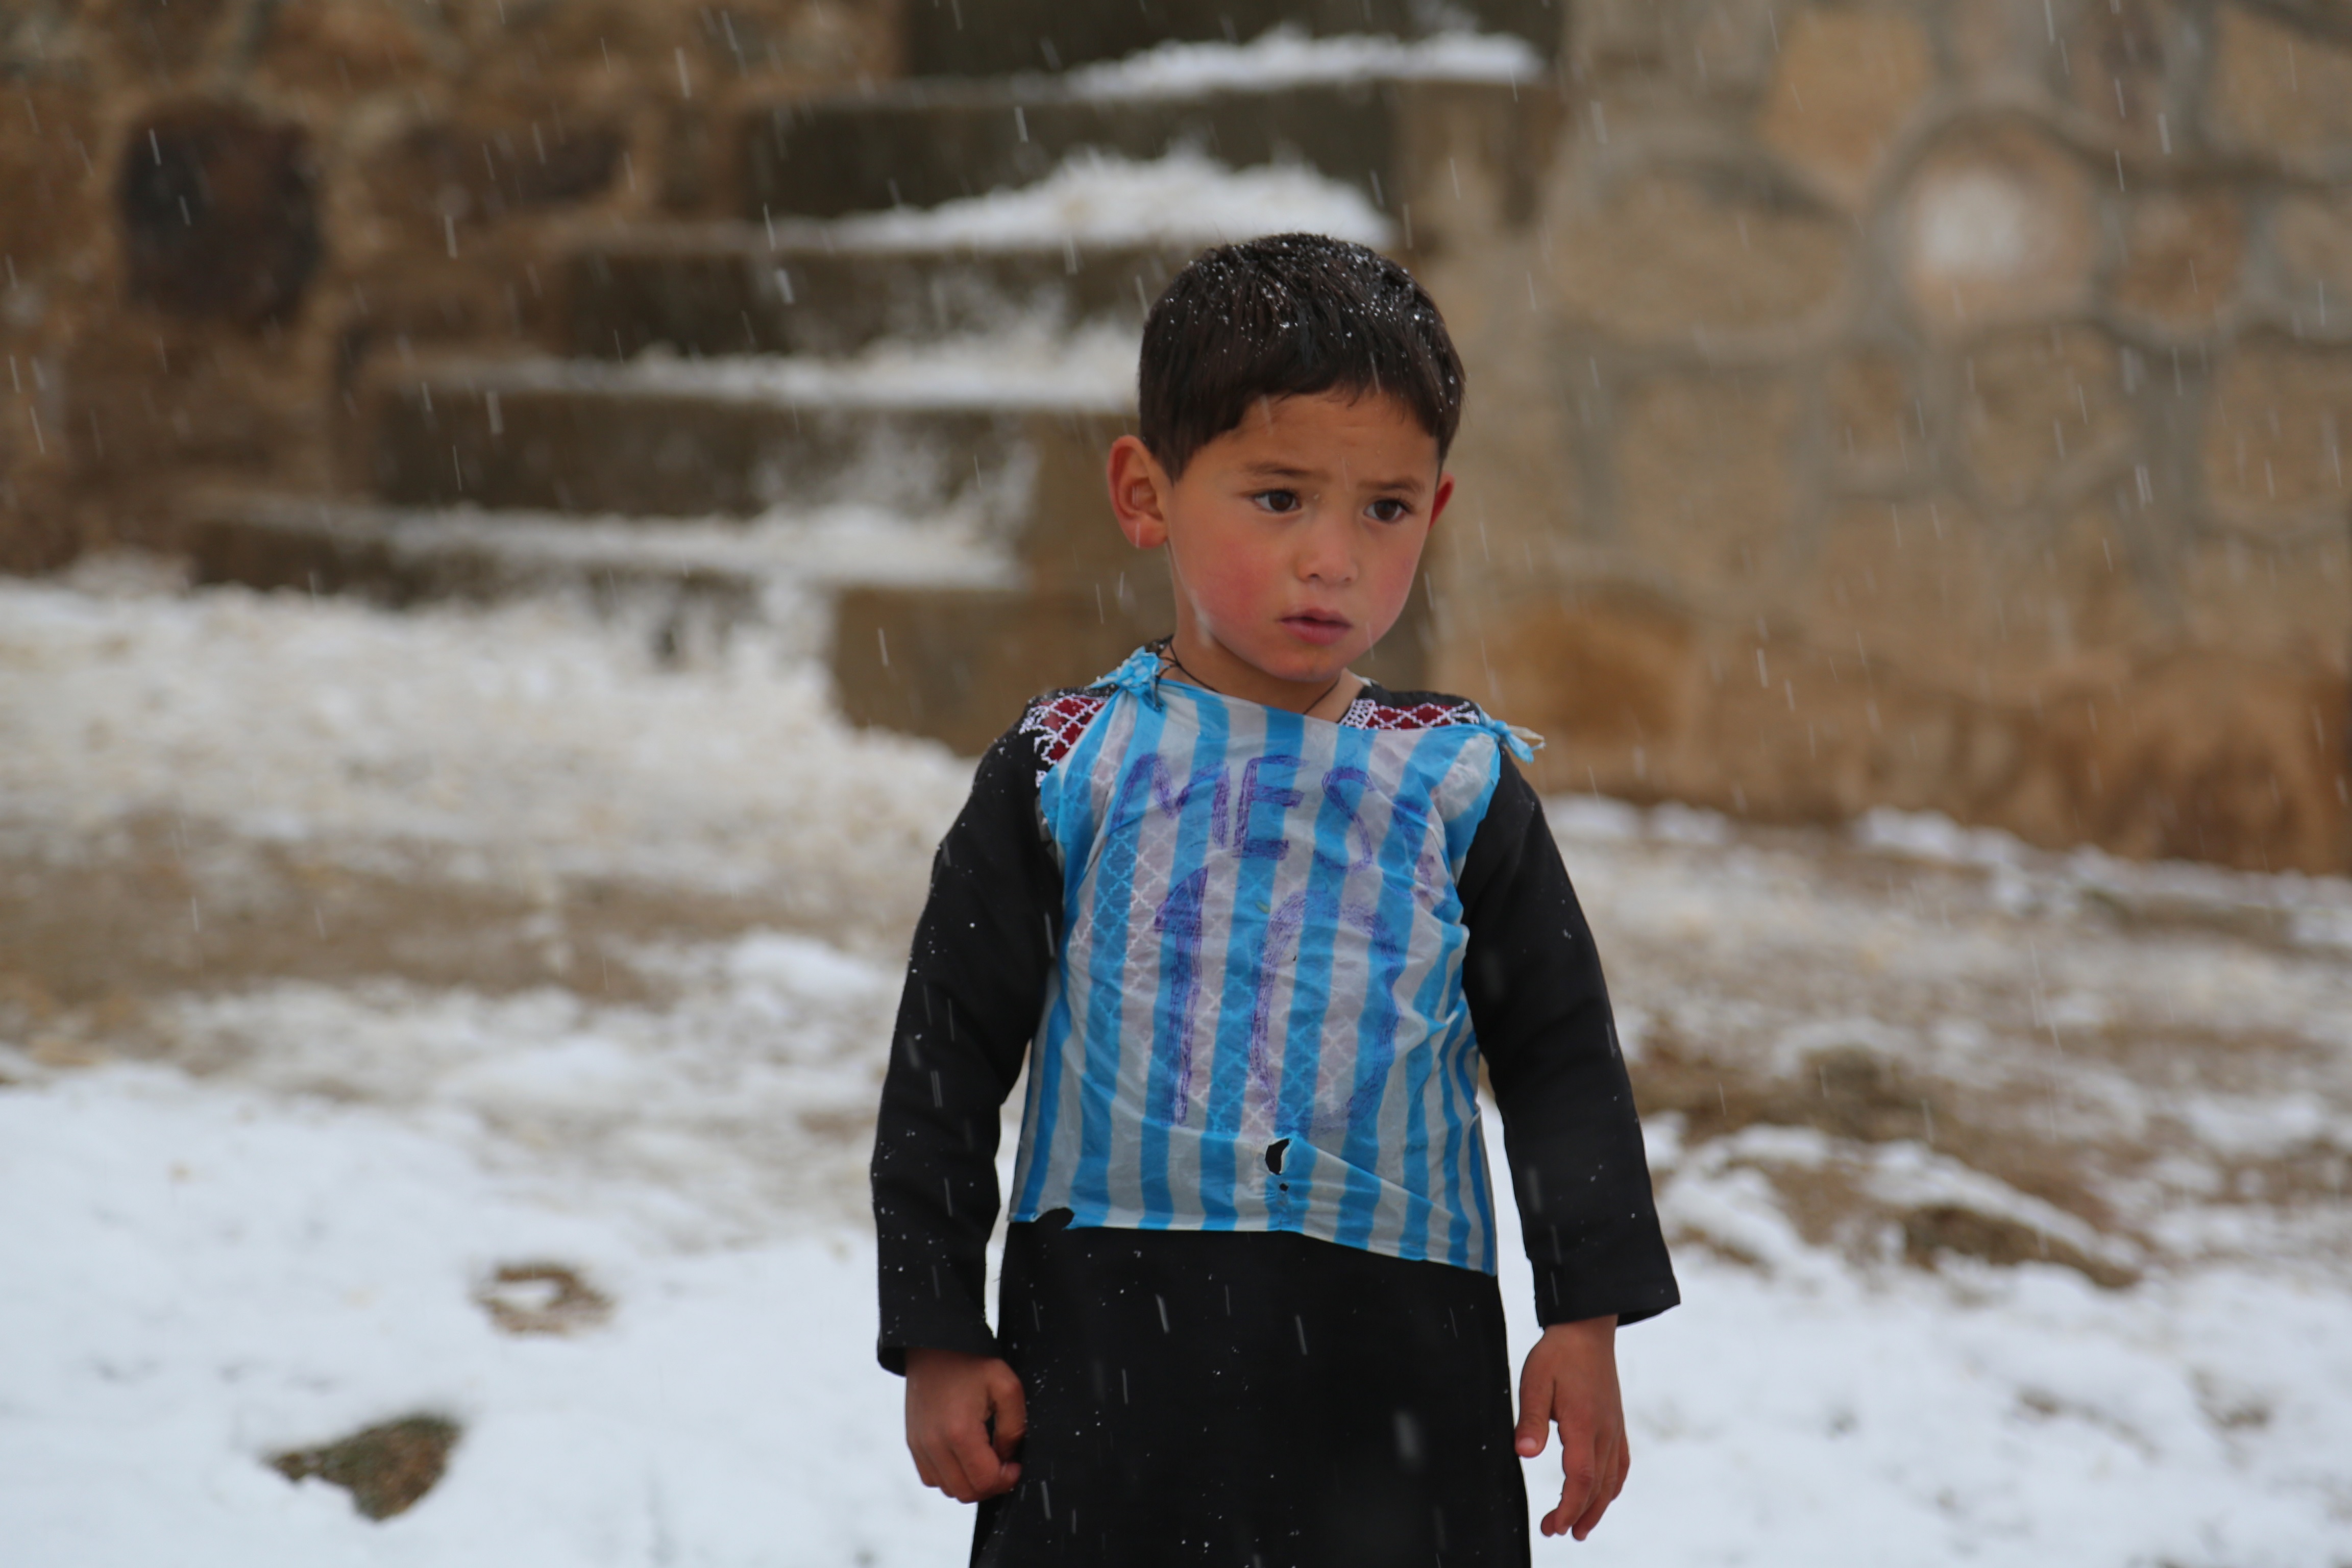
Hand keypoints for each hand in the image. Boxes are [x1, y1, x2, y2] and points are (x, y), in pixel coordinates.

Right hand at [903, 1347, 1026, 1502]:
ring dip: (970, 1481)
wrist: (935, 1344)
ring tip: (984, 1458)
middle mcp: (933, 1444)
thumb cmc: (974, 1362)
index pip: (984, 1481)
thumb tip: (1008, 1458)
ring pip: (948, 1489)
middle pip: (965, 1492)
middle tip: (1003, 1464)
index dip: (1006, 1479)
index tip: (1015, 1464)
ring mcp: (919, 1445)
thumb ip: (1014, 1427)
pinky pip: (931, 1478)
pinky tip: (964, 1455)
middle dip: (990, 1484)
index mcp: (959, 1432)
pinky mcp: (913, 1443)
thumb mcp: (1007, 1386)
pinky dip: (950, 1475)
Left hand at [1513, 1316, 1626, 1540]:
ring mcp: (1614, 1429)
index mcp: (1583, 1424)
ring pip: (1611, 1480)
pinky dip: (1613, 1486)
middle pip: (1597, 1487)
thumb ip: (1531, 1419)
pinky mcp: (1617, 1423)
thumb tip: (1524, 1452)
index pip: (1579, 1479)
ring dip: (1597, 1508)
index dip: (1567, 1508)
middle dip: (1579, 1515)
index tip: (1552, 1526)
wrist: (1588, 1328)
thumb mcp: (1535, 1381)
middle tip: (1558, 1533)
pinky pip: (1621, 1464)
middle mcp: (1604, 1432)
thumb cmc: (1558, 1354)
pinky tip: (1605, 1495)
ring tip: (1581, 1528)